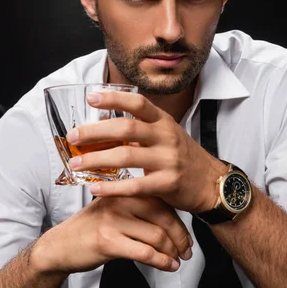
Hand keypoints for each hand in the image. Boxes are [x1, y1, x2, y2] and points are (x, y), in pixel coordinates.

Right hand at [33, 195, 192, 274]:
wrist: (60, 246)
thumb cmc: (91, 230)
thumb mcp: (115, 210)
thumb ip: (139, 210)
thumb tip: (174, 223)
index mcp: (125, 191)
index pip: (162, 204)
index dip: (180, 223)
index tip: (187, 238)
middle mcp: (120, 201)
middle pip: (164, 218)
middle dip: (180, 238)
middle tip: (187, 252)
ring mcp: (114, 220)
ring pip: (157, 236)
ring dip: (172, 252)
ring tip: (177, 261)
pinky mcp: (108, 240)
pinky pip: (145, 252)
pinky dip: (161, 261)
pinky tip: (168, 266)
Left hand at [66, 91, 227, 212]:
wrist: (212, 183)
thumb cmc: (184, 159)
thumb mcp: (166, 137)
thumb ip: (140, 131)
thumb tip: (103, 127)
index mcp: (164, 122)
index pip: (138, 103)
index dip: (114, 98)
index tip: (91, 98)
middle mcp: (166, 137)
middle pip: (126, 127)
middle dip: (95, 132)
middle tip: (73, 136)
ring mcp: (168, 160)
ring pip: (126, 156)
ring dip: (96, 160)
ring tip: (76, 164)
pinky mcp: (168, 184)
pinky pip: (135, 186)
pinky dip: (112, 188)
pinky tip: (95, 189)